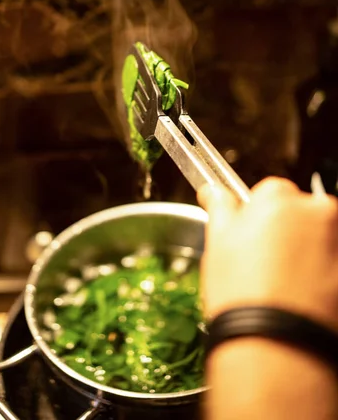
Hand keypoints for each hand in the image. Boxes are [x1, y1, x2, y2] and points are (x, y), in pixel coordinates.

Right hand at [198, 177, 337, 330]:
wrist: (278, 349)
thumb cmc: (242, 295)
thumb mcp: (218, 244)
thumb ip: (220, 209)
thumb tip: (213, 191)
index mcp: (280, 199)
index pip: (271, 191)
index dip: (259, 215)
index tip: (252, 235)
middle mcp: (318, 213)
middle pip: (302, 212)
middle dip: (290, 230)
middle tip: (267, 263)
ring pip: (323, 237)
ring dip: (310, 251)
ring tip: (287, 284)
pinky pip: (333, 263)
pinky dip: (324, 273)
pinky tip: (304, 295)